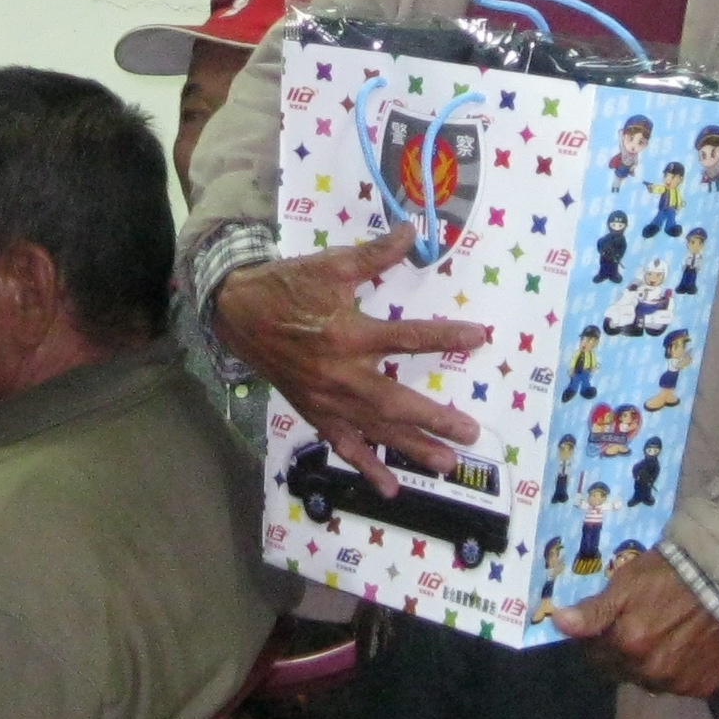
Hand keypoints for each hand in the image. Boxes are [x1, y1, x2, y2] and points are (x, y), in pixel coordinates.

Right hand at [213, 224, 491, 495]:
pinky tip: (390, 486)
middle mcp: (342, 374)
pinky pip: (344, 445)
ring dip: (412, 447)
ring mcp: (328, 400)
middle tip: (470, 433)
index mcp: (349, 334)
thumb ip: (374, 254)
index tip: (479, 338)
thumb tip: (412, 231)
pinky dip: (366, 466)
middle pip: (396, 402)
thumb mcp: (330, 265)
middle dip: (435, 419)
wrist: (238, 313)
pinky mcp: (316, 413)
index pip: (408, 338)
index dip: (445, 337)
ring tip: (446, 463)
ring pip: (376, 430)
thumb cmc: (288, 287)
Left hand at [549, 550, 718, 699]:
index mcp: (626, 645)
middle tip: (635, 626)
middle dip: (620, 651)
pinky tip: (686, 646)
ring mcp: (678, 683)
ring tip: (663, 635)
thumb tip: (557, 622)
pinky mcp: (704, 688)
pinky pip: (679, 684)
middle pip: (621, 669)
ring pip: (649, 679)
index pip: (594, 653)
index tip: (604, 623)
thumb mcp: (628, 582)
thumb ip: (594, 610)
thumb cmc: (673, 573)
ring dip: (648, 663)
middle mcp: (649, 671)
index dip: (596, 637)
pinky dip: (677, 669)